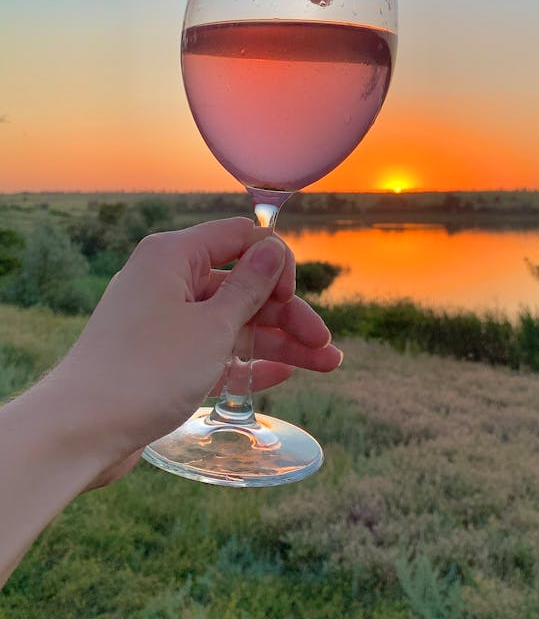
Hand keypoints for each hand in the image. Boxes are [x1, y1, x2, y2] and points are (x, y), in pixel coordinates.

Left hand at [53, 218, 341, 482]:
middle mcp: (168, 281)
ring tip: (326, 366)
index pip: (240, 238)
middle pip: (243, 286)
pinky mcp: (161, 357)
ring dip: (279, 342)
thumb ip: (251, 286)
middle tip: (326, 347)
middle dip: (289, 315)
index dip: (275, 263)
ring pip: (234, 322)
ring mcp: (164, 321)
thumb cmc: (146, 370)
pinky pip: (214, 350)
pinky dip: (247, 361)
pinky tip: (285, 376)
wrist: (79, 432)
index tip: (292, 299)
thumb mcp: (213, 326)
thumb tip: (274, 247)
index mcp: (173, 256)